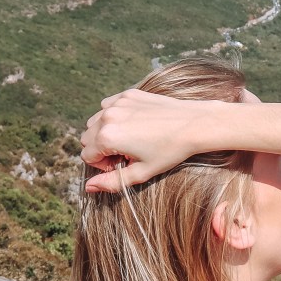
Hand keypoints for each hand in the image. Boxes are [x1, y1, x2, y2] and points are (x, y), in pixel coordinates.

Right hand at [80, 88, 219, 191]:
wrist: (194, 124)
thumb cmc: (170, 151)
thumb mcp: (141, 172)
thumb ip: (112, 181)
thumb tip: (89, 187)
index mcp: (108, 136)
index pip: (86, 155)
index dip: (102, 165)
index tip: (122, 163)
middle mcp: (107, 116)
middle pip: (87, 138)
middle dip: (101, 148)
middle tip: (126, 153)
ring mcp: (117, 102)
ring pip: (95, 121)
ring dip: (105, 131)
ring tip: (130, 139)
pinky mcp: (127, 94)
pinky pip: (107, 106)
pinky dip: (113, 116)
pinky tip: (134, 124)